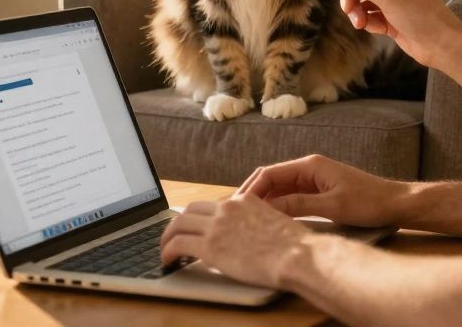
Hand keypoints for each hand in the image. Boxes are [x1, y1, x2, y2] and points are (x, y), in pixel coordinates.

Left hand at [159, 193, 313, 288]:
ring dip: (167, 237)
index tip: (193, 226)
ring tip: (164, 250)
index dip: (198, 216)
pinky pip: (178, 244)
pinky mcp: (210, 246)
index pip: (211, 205)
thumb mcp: (275, 222)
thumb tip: (249, 234)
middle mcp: (227, 209)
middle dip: (177, 223)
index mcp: (243, 201)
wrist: (296, 255)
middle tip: (172, 235)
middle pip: (190, 210)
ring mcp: (216, 226)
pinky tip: (167, 260)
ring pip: (178, 225)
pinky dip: (167, 251)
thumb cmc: (294, 246)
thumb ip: (257, 223)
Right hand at [239, 154, 409, 227]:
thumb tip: (267, 208)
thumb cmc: (369, 202)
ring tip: (247, 218)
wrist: (396, 204)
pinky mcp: (319, 191)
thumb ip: (299, 205)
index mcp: (310, 165)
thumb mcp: (332, 206)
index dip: (251, 189)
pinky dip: (278, 206)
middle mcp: (309, 168)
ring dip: (264, 201)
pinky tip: (270, 220)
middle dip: (253, 194)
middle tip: (235, 214)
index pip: (270, 173)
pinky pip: (291, 197)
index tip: (237, 206)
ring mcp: (314, 180)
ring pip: (280, 189)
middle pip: (271, 179)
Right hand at [327, 0, 461, 67]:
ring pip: (363, 1)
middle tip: (348, 10)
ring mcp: (393, 1)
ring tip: (360, 24)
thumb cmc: (421, 15)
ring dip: (357, 12)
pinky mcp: (391, 18)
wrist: (441, 45)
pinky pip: (369, 16)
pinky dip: (368, 22)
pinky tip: (375, 29)